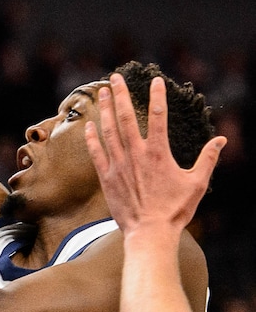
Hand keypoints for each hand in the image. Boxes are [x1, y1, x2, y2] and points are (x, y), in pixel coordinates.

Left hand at [85, 73, 225, 233]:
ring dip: (104, 110)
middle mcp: (136, 154)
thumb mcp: (197, 184)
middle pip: (126, 117)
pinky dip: (92, 138)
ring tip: (101, 92)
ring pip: (109, 130)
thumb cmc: (175, 210)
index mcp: (159, 153)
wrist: (150, 233)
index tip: (155, 80)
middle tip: (114, 78)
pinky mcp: (107, 177)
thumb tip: (222, 140)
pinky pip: (96, 153)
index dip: (157, 96)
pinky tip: (89, 125)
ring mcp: (119, 165)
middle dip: (120, 95)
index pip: (159, 117)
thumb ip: (208, 159)